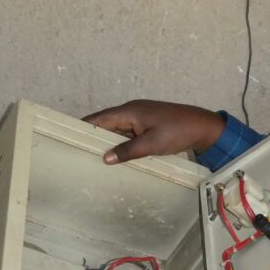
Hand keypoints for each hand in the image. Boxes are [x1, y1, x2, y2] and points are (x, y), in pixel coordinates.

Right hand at [83, 100, 225, 164]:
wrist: (203, 127)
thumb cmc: (178, 132)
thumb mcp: (151, 144)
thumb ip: (127, 151)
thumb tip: (105, 158)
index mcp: (130, 111)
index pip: (99, 119)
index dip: (83, 127)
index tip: (66, 136)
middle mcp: (132, 111)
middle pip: (106, 124)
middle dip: (93, 136)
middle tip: (77, 152)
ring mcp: (141, 117)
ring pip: (118, 129)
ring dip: (108, 141)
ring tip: (93, 157)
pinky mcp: (148, 124)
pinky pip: (128, 133)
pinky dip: (121, 142)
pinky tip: (117, 156)